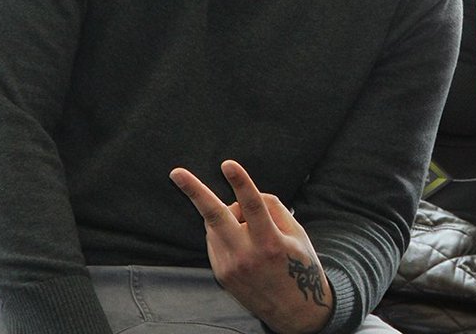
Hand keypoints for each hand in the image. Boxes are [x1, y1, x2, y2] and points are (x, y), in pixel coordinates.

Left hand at [170, 160, 332, 333]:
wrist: (293, 310)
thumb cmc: (300, 265)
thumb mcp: (297, 234)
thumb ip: (274, 209)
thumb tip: (246, 195)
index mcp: (270, 243)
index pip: (254, 206)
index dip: (241, 182)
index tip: (228, 164)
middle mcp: (246, 255)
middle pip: (215, 216)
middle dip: (194, 192)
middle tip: (175, 172)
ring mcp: (229, 267)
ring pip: (217, 224)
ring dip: (230, 216)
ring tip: (253, 231)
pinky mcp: (221, 274)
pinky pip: (216, 240)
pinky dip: (226, 233)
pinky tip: (245, 246)